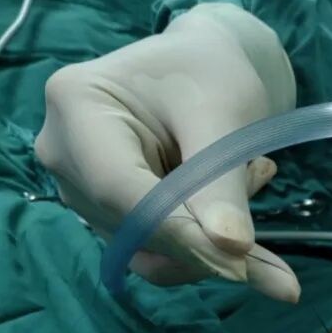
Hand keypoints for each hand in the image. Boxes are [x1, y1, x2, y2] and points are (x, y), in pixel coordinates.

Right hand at [35, 3, 300, 300]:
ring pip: (154, 253)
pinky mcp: (113, 218)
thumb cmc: (209, 72)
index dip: (179, 233)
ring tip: (254, 171)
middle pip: (134, 231)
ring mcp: (85, 192)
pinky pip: (166, 253)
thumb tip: (232, 249)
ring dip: (215, 235)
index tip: (240, 263)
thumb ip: (222, 181)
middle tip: (265, 187)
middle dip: (207, 237)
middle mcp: (66, 156)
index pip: (120, 191)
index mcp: (79, 107)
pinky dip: (211, 238)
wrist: (205, 69)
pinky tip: (240, 188)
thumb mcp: (223, 113)